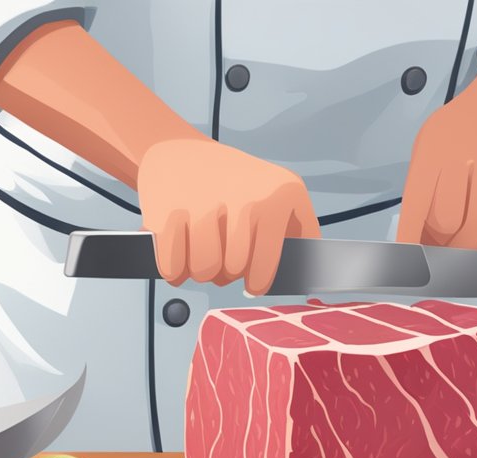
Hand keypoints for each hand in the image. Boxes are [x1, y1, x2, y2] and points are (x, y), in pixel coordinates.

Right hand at [138, 138, 320, 294]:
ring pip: (204, 271)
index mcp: (280, 197)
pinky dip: (174, 271)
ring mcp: (206, 203)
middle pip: (234, 270)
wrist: (180, 152)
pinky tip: (179, 259)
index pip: (268, 264)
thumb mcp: (283, 195)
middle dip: (226, 275)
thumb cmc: (238, 186)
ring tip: (201, 259)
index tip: (252, 285)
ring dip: (199, 274)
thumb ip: (303, 232)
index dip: (258, 282)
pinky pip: (172, 265)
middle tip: (222, 261)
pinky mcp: (168, 211)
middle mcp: (246, 198)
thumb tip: (308, 280)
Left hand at [397, 46, 476, 250]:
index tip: (405, 264)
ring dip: (461, 251)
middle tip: (433, 251)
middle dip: (437, 244)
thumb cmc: (452, 142)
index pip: (417, 203)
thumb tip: (418, 248)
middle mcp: (467, 159)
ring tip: (452, 253)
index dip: (410, 237)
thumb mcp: (426, 154)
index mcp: (434, 150)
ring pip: (475, 230)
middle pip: (448, 220)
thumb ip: (421, 196)